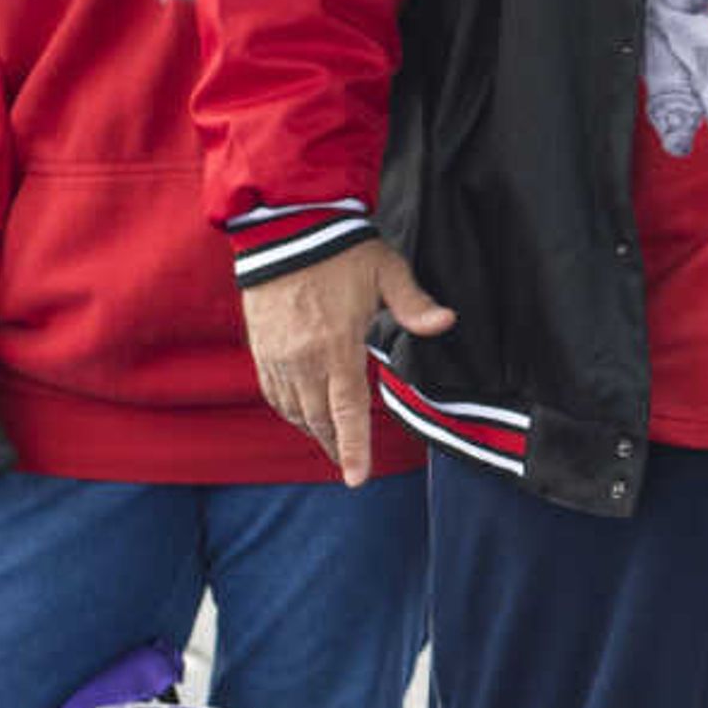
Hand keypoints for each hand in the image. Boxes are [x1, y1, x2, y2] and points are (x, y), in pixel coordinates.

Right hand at [241, 238, 452, 486]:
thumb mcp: (387, 271)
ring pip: (294, 410)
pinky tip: (301, 412)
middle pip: (319, 418)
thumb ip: (414, 304)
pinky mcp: (261, 348)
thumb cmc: (342, 250)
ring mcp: (277, 355)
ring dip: (312, 429)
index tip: (355, 479)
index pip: (346, 410)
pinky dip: (288, 410)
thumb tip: (446, 322)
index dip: (352, 448)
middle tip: (349, 463)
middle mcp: (303, 358)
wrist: (285, 229)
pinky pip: (272, 392)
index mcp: (337, 345)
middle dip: (335, 445)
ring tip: (329, 440)